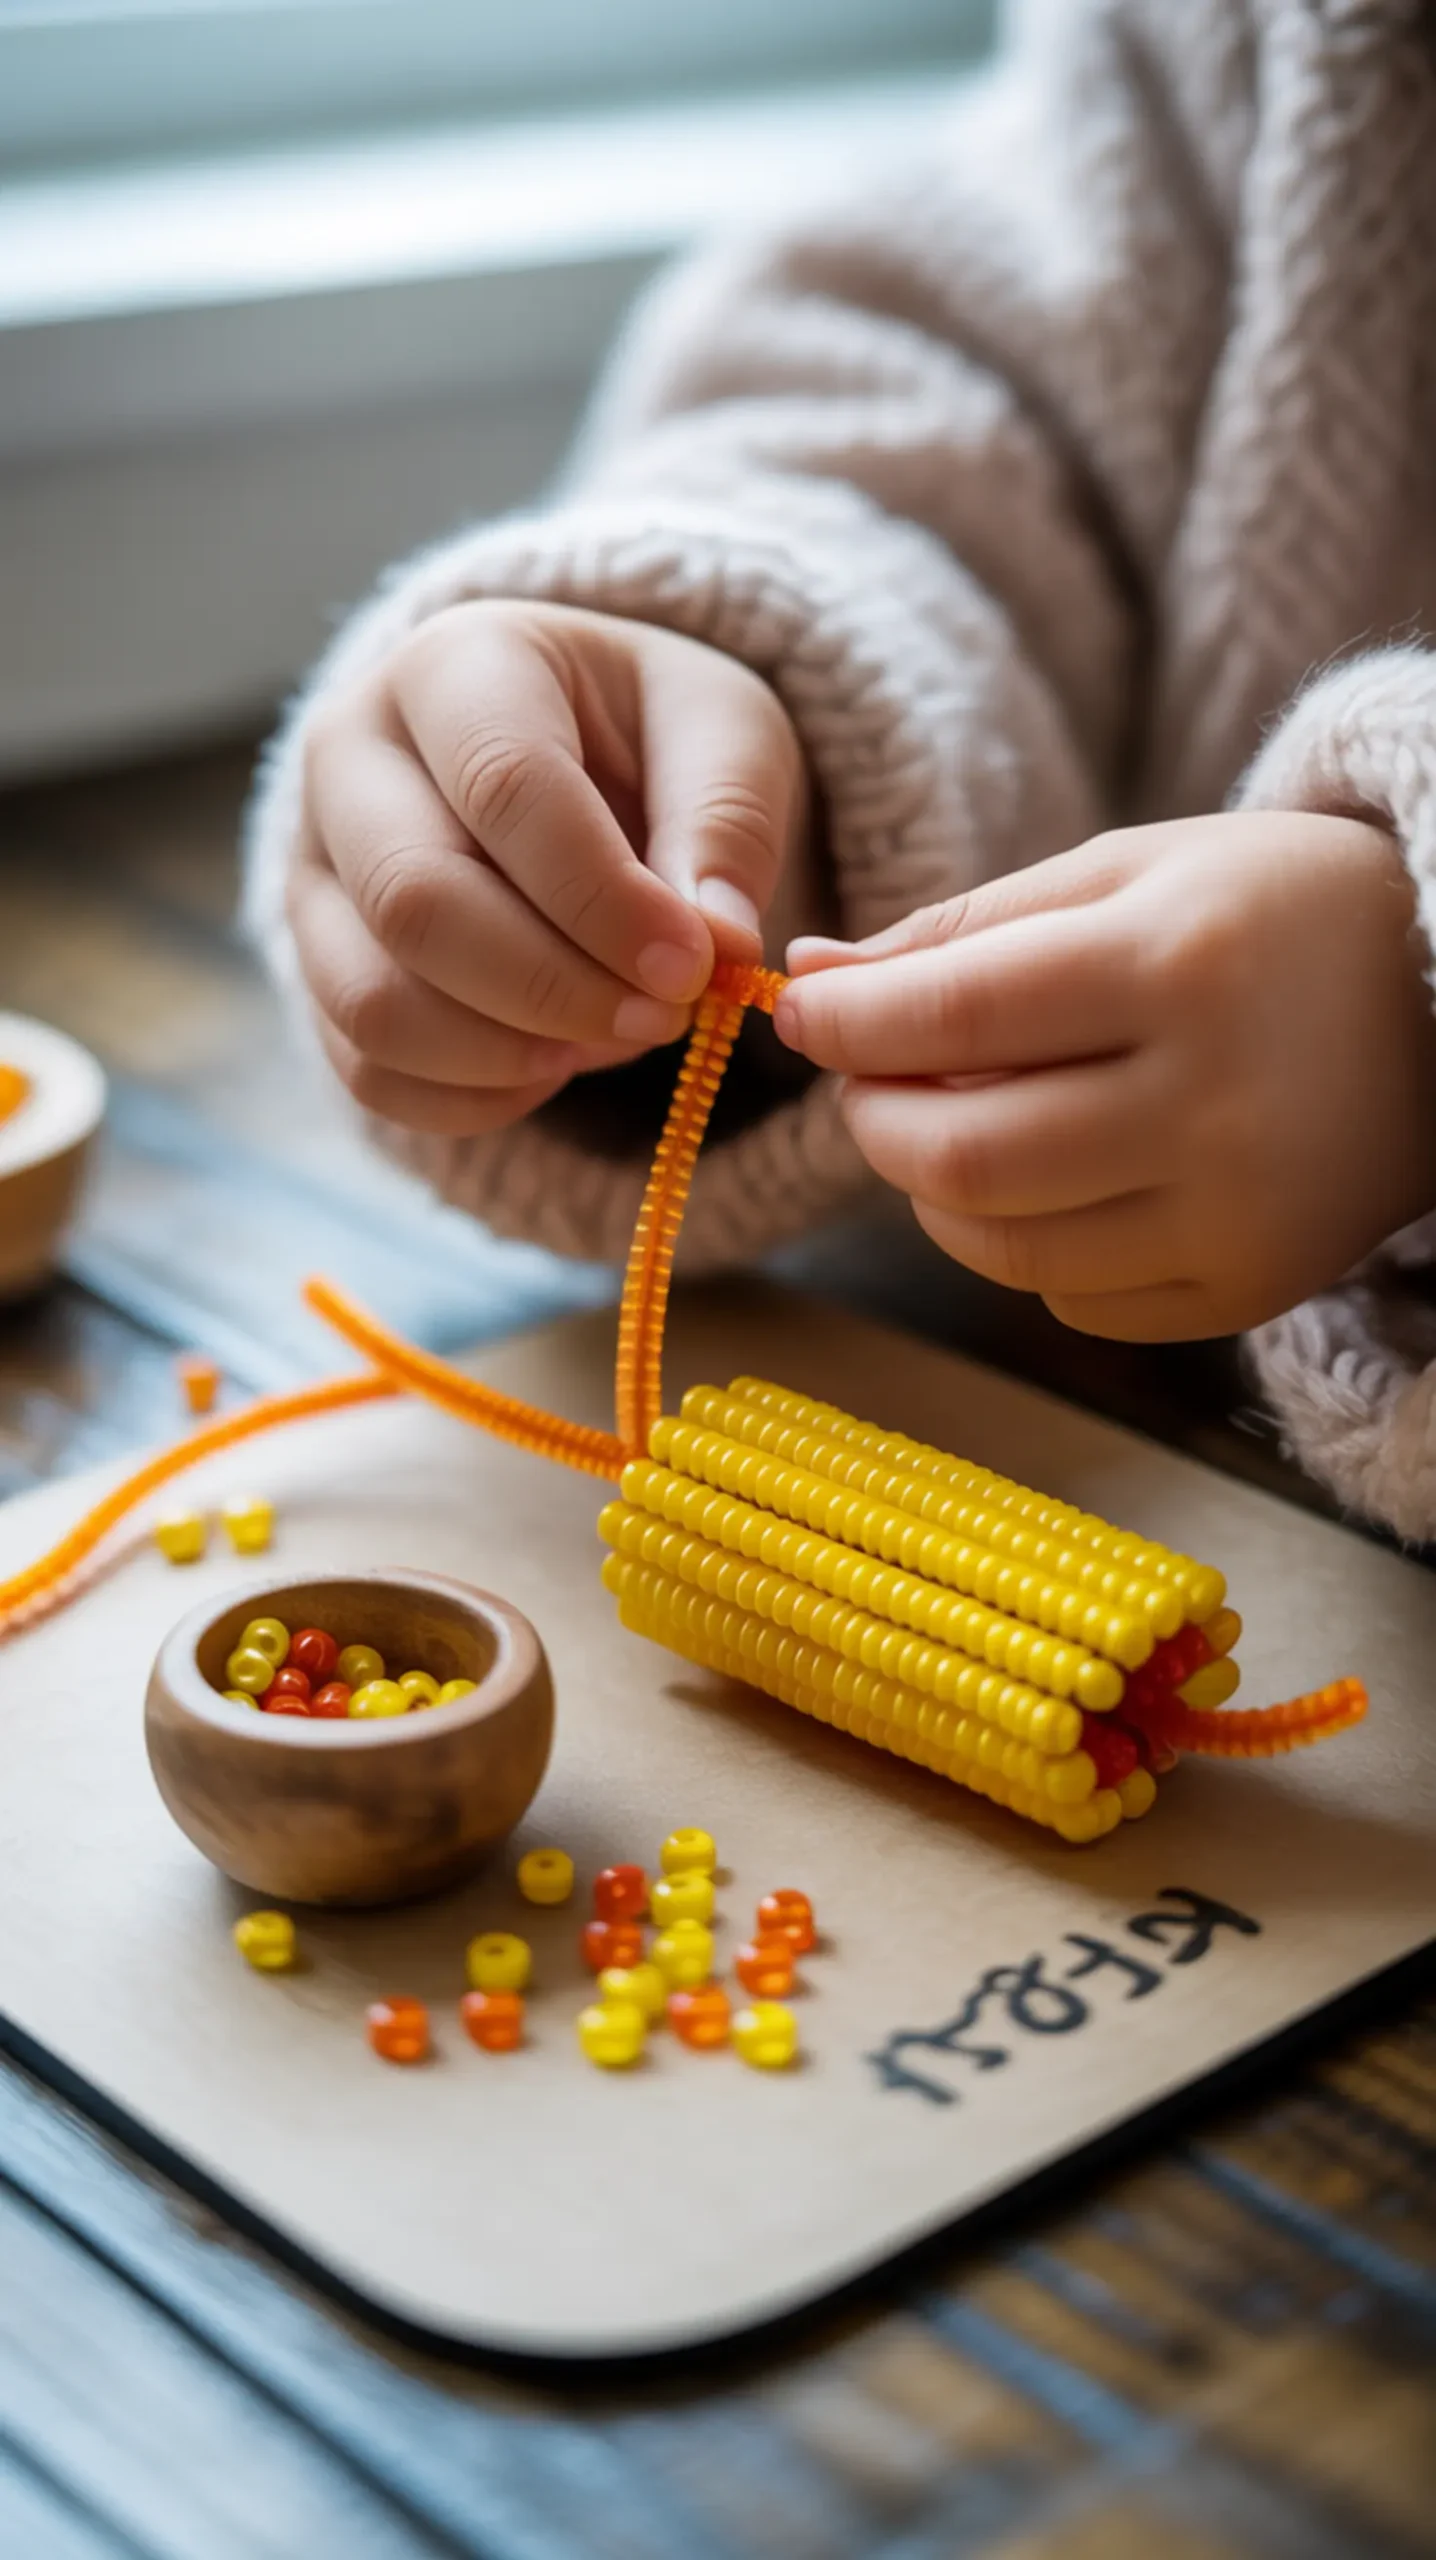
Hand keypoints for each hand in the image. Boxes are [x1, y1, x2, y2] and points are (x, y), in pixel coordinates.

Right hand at [289, 600, 806, 1134]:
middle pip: (416, 903)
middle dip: (555, 990)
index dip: (602, 899)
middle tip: (662, 1018)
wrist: (568, 762)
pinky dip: (471, 1100)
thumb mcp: (725, 733)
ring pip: (374, 1003)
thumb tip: (717, 946)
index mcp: (457, 666)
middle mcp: (349, 757)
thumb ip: (727, 825)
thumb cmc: (649, 736)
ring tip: (610, 1038)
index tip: (694, 968)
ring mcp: (313, 870)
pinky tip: (552, 1069)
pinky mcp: (312, 965)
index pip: (505, 787)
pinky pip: (366, 1070)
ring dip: (510, 1056)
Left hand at [775, 812, 1435, 1339]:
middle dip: (875, 1121)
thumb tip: (809, 983)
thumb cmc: (1272, 916)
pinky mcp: (1250, 1289)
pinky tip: (1058, 1180)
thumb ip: (964, 930)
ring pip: (1001, 1248)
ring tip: (955, 1125)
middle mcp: (1210, 1105)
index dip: (845, 1025)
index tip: (801, 1015)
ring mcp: (1235, 1214)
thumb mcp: (1131, 873)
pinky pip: (1073, 1300)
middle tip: (872, 1081)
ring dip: (934, 1191)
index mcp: (1176, 966)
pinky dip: (1026, 1246)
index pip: (949, 1018)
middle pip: (959, 1157)